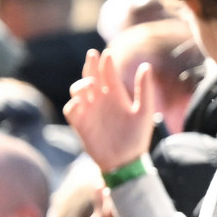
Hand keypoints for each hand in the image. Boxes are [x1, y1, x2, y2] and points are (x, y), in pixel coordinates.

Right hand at [66, 49, 155, 173]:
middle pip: (90, 77)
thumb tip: (146, 65)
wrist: (126, 161)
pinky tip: (81, 102)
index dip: (106, 64)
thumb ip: (144, 89)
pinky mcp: (80, 124)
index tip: (108, 55)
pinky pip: (70, 110)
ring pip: (78, 90)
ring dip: (81, 84)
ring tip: (91, 84)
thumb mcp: (144, 112)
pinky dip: (73, 104)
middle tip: (92, 55)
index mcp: (116, 96)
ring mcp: (89, 111)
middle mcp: (101, 100)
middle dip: (90, 65)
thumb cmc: (138, 137)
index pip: (108, 74)